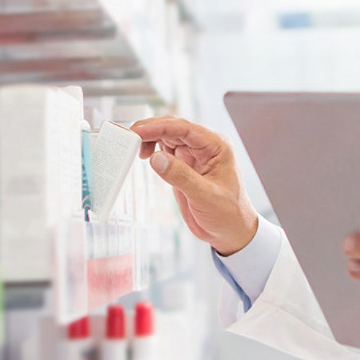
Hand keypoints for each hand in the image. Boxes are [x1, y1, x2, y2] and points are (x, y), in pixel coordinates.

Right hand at [131, 116, 257, 255]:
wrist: (231, 232)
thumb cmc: (228, 214)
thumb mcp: (205, 196)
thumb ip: (181, 177)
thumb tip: (156, 158)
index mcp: (216, 146)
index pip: (184, 128)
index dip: (158, 127)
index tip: (137, 131)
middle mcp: (204, 146)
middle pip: (172, 128)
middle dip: (149, 130)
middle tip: (128, 137)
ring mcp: (193, 155)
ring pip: (166, 137)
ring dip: (148, 138)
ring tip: (132, 148)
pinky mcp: (183, 166)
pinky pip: (164, 151)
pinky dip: (151, 150)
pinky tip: (143, 156)